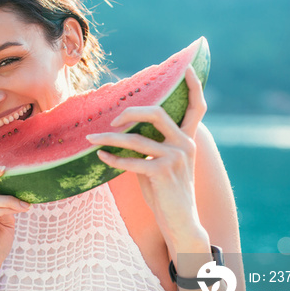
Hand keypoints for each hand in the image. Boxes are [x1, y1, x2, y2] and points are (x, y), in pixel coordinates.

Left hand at [86, 67, 208, 249]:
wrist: (180, 223)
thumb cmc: (166, 192)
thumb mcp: (161, 164)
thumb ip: (151, 146)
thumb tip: (124, 132)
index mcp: (188, 139)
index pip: (198, 107)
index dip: (194, 85)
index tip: (187, 68)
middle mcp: (185, 144)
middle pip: (157, 113)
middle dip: (130, 112)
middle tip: (111, 120)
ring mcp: (176, 158)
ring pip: (135, 140)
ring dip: (109, 138)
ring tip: (91, 139)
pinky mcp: (163, 173)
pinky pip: (131, 161)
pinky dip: (113, 158)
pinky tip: (101, 157)